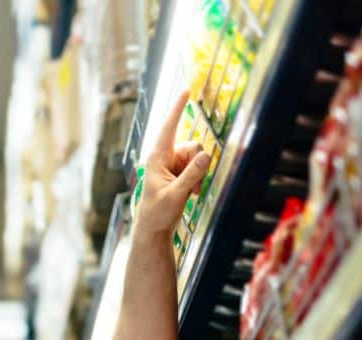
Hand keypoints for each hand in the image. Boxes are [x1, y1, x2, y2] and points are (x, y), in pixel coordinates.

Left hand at [134, 91, 212, 237]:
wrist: (154, 228)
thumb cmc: (158, 212)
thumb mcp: (176, 194)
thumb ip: (192, 174)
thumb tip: (207, 155)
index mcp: (157, 157)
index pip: (169, 127)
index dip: (178, 108)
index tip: (186, 89)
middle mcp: (166, 157)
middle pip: (193, 146)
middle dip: (197, 164)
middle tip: (191, 187)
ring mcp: (174, 164)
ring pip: (198, 157)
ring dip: (198, 175)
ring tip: (189, 193)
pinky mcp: (180, 172)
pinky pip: (198, 167)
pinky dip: (198, 179)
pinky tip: (192, 194)